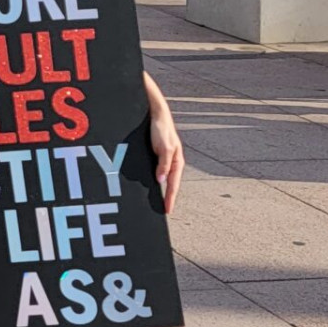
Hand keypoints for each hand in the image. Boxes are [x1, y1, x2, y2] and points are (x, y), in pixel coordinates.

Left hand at [147, 94, 184, 214]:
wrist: (156, 114)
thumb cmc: (162, 129)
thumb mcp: (164, 147)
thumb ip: (163, 164)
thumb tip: (161, 180)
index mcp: (176, 162)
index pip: (173, 185)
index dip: (170, 198)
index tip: (167, 211)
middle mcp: (172, 163)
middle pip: (169, 184)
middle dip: (167, 198)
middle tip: (163, 211)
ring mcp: (165, 160)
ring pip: (163, 179)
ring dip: (161, 190)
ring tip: (157, 202)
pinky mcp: (157, 156)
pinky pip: (157, 171)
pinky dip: (154, 180)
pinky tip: (150, 185)